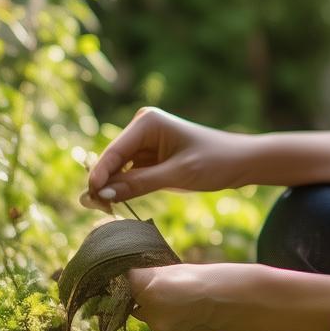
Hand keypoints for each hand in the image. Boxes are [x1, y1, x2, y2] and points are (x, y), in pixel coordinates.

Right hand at [85, 107, 253, 204]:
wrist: (241, 162)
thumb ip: (139, 184)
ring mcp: (145, 141)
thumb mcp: (177, 175)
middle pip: (113, 158)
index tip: (88, 198)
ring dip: (113, 186)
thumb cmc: (215, 162)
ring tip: (104, 208)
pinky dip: (125, 186)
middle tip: (93, 208)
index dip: (99, 175)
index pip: (114, 151)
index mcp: (147, 122)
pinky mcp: (150, 155)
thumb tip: (104, 193)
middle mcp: (142, 126)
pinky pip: (130, 172)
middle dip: (104, 182)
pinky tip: (117, 201)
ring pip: (119, 167)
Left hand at [126, 262, 261, 330]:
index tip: (145, 289)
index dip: (134, 288)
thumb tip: (132, 289)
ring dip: (166, 321)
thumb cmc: (209, 280)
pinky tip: (196, 324)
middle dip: (151, 306)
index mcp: (145, 281)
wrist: (241, 300)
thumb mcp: (175, 271)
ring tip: (192, 311)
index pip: (125, 286)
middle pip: (138, 309)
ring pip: (154, 325)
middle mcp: (146, 305)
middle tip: (179, 300)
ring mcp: (158, 327)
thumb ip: (152, 281)